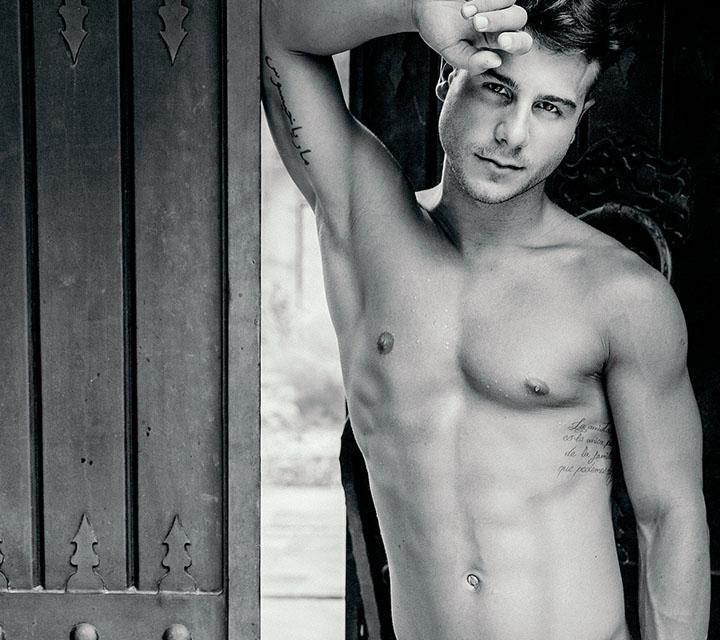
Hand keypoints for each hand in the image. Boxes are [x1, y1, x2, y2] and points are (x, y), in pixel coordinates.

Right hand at [412, 0, 532, 75]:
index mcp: (493, 40)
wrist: (421, 3)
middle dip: (501, 22)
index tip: (501, 41)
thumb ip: (470, 61)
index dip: (518, 43)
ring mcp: (496, 2)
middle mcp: (499, 20)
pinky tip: (467, 5)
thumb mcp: (450, 50)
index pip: (519, 43)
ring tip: (465, 13)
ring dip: (489, 10)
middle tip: (478, 24)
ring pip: (511, 3)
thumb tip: (496, 62)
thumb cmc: (436, 26)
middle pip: (519, 20)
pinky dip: (486, 1)